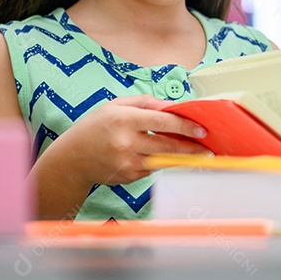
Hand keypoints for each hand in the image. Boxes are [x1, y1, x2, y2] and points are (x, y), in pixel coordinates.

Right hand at [48, 95, 210, 187]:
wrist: (71, 159)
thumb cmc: (95, 127)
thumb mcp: (116, 105)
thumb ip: (146, 102)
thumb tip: (172, 106)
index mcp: (124, 119)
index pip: (162, 122)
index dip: (185, 126)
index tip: (202, 130)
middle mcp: (126, 142)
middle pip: (167, 145)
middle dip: (192, 148)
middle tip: (209, 149)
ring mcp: (127, 163)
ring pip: (163, 160)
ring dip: (182, 158)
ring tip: (198, 154)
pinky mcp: (128, 177)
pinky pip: (152, 168)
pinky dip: (160, 162)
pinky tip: (164, 157)